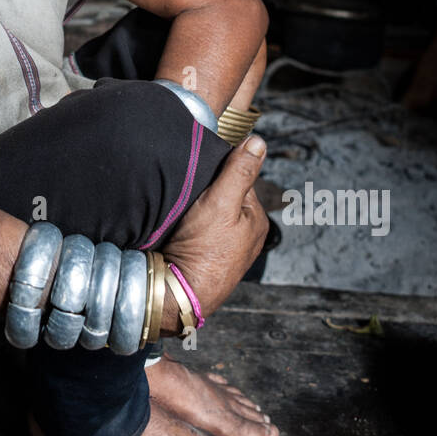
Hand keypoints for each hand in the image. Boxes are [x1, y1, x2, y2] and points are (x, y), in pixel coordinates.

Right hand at [163, 136, 269, 318]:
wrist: (177, 294)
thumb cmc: (203, 251)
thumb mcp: (221, 202)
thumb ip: (239, 171)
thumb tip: (258, 141)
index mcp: (257, 221)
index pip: (239, 180)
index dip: (218, 173)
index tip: (200, 177)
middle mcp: (246, 237)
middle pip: (224, 198)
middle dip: (206, 193)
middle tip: (188, 199)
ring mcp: (227, 252)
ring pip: (209, 216)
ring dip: (195, 212)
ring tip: (182, 216)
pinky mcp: (207, 261)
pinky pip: (199, 234)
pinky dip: (189, 229)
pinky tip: (179, 232)